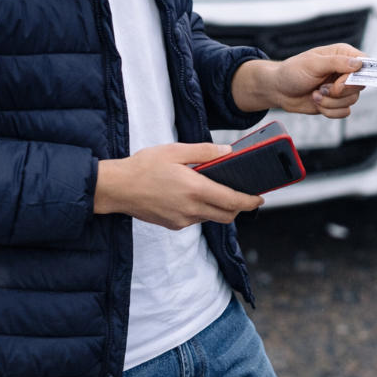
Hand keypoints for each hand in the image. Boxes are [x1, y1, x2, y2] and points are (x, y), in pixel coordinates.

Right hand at [93, 142, 263, 228]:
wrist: (116, 188)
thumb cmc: (143, 166)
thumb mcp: (175, 151)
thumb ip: (204, 151)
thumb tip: (228, 152)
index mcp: (195, 190)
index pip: (233, 201)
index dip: (251, 202)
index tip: (260, 198)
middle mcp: (191, 209)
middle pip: (227, 215)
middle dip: (239, 207)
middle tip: (243, 195)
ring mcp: (182, 220)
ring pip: (211, 218)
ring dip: (219, 208)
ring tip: (215, 190)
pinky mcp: (173, 225)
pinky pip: (196, 220)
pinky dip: (202, 210)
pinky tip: (193, 196)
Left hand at [232, 44, 365, 117]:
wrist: (278, 90)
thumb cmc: (292, 72)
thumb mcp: (313, 64)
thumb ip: (337, 63)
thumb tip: (358, 64)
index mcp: (342, 55)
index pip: (365, 63)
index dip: (359, 75)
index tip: (342, 83)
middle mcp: (344, 71)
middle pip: (360, 86)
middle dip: (339, 92)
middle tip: (323, 88)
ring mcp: (341, 88)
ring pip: (352, 101)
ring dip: (330, 102)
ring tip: (315, 94)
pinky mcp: (336, 103)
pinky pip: (344, 112)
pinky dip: (329, 111)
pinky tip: (317, 102)